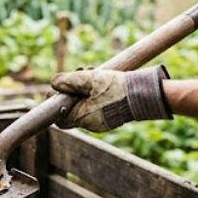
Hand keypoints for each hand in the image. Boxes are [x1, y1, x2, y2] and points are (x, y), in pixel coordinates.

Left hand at [49, 65, 171, 131]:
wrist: (144, 93)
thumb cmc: (117, 87)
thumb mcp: (90, 79)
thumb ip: (70, 81)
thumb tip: (53, 83)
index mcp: (83, 118)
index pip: (59, 118)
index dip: (56, 103)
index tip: (58, 89)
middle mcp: (91, 124)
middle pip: (72, 110)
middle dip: (72, 92)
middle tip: (80, 74)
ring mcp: (101, 122)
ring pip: (84, 107)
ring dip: (84, 91)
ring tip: (92, 72)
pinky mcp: (110, 118)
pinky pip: (95, 108)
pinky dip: (94, 96)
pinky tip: (101, 81)